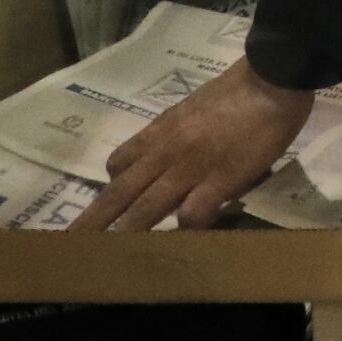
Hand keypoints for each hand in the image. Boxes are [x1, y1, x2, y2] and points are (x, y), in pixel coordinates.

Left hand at [72, 59, 313, 232]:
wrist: (271, 78)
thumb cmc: (240, 90)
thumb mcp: (194, 108)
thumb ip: (178, 133)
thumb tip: (173, 157)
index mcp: (160, 132)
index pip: (119, 163)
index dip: (110, 187)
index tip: (106, 208)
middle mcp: (165, 153)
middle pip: (119, 193)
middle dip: (92, 223)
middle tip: (70, 247)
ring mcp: (189, 168)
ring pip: (145, 209)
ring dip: (125, 236)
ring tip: (111, 262)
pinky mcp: (219, 181)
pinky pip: (191, 214)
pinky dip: (186, 230)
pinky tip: (190, 239)